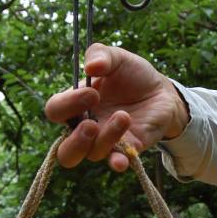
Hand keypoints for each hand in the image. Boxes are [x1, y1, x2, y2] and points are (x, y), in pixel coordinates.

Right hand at [44, 44, 188, 170]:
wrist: (161, 90)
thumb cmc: (132, 74)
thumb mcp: (117, 57)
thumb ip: (101, 54)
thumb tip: (91, 66)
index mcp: (75, 105)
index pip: (55, 111)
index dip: (68, 105)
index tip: (93, 93)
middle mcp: (86, 128)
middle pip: (64, 151)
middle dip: (75, 141)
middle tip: (92, 124)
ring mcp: (106, 142)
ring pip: (93, 154)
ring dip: (106, 138)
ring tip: (124, 116)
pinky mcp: (128, 150)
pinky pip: (117, 163)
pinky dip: (117, 163)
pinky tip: (121, 160)